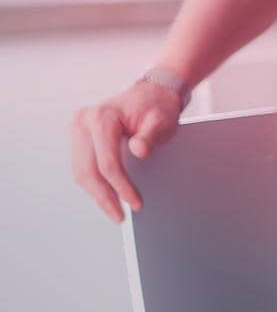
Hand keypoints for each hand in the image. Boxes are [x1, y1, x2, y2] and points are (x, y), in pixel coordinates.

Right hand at [70, 78, 183, 221]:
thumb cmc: (158, 107)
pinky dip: (95, 184)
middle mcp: (84, 121)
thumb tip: (139, 151)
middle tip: (120, 217)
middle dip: (104, 197)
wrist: (152, 94)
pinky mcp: (80, 138)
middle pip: (88, 170)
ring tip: (115, 211)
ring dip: (97, 194)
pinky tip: (107, 196)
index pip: (107, 161)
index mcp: (102, 116)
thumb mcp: (162, 120)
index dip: (121, 186)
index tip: (134, 203)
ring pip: (81, 172)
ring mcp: (78, 130)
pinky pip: (83, 167)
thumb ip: (150, 136)